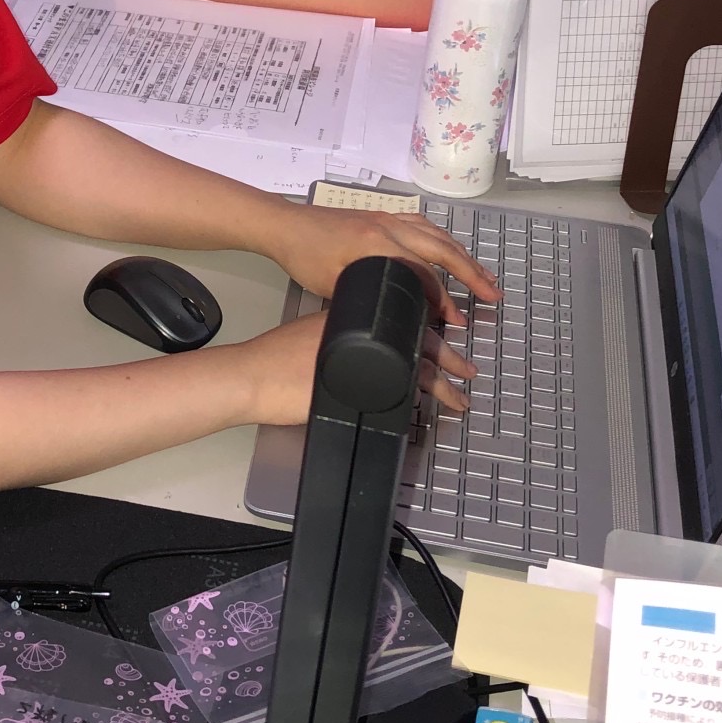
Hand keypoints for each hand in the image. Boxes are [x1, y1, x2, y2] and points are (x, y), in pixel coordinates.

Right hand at [235, 302, 474, 423]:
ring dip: (446, 379)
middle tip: (466, 368)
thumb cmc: (273, 363)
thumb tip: (352, 355)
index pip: (401, 321)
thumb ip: (334, 339)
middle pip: (419, 339)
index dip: (425, 332)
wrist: (255, 375)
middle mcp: (366, 331)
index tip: (440, 342)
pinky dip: (429, 395)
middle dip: (447, 355)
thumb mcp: (310, 337)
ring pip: (422, 362)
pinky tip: (438, 405)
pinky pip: (409, 386)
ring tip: (461, 395)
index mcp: (355, 317)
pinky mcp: (365, 380)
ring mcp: (367, 355)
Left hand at [266, 204, 500, 412]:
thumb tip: (399, 318)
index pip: (425, 274)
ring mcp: (388, 218)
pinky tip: (448, 249)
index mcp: (380, 245)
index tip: (457, 321)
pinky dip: (442, 239)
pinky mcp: (381, 217)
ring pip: (436, 234)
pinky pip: (423, 225)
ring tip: (481, 275)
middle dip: (472, 273)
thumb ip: (369, 298)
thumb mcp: (335, 286)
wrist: (286, 225)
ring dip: (462, 254)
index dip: (443, 300)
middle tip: (493, 294)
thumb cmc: (306, 257)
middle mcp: (391, 227)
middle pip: (443, 249)